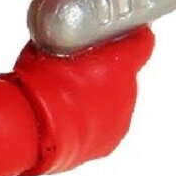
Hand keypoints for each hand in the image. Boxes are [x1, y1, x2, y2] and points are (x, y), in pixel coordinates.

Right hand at [8, 25, 153, 173]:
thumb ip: (73, 41)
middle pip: (125, 73)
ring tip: (68, 96)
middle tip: (78, 68)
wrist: (32, 127)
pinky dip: (93, 119)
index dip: (133, 37)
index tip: (122, 33)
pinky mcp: (110, 142)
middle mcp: (128, 91)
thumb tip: (71, 33)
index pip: (143, 43)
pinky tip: (69, 117)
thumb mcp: (52, 46)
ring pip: (115, 99)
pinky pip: (106, 123)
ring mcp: (121, 118)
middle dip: (107, 69)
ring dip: (99, 95)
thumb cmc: (39, 82)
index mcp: (120, 64)